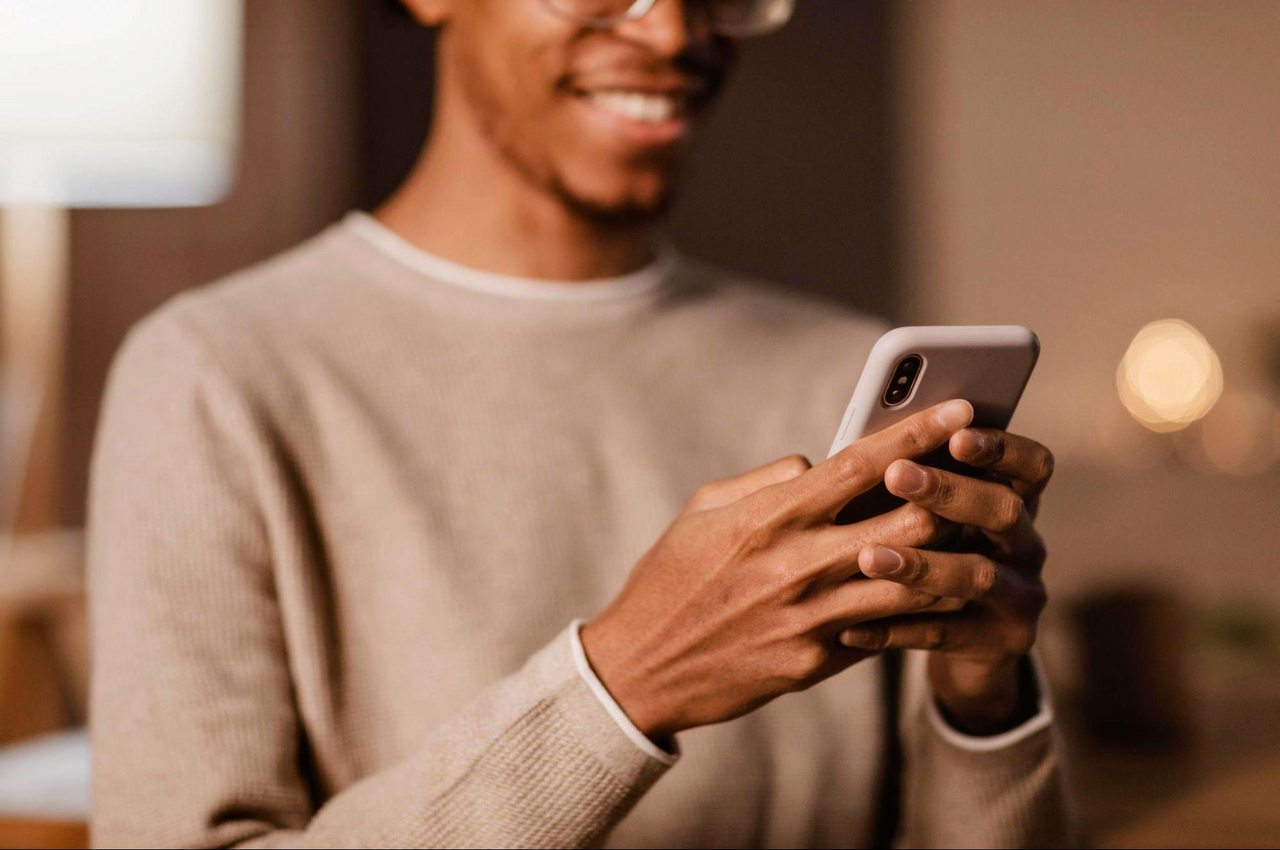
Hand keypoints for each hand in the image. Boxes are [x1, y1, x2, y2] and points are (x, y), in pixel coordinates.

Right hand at [581, 400, 975, 741]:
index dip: (918, 433)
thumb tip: (820, 463)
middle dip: (953, 494)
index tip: (963, 410)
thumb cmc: (670, 578)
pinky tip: (941, 591)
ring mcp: (812, 618)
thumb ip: (768, 480)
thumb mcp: (704, 510)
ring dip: (951, 554)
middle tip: (981, 477)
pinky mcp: (816, 661)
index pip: (862, 463)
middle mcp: (799, 564)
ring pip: (915, 579)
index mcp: (771, 516)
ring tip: (978, 535)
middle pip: (909, 519)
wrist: (640, 669)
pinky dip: (916, 606)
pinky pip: (885, 627)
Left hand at [838, 429, 1054, 733]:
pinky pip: (944, 634)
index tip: (956, 434)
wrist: (968, 649)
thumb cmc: (935, 555)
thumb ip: (915, 482)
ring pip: (977, 576)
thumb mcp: (935, 517)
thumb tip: (863, 440)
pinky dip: (895, 630)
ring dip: (921, 564)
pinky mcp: (1002, 643)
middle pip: (1005, 510)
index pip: (1031, 466)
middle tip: (896, 475)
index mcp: (1016, 502)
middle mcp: (1027, 545)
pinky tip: (849, 628)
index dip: (1000, 448)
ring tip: (867, 556)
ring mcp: (1021, 597)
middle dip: (950, 491)